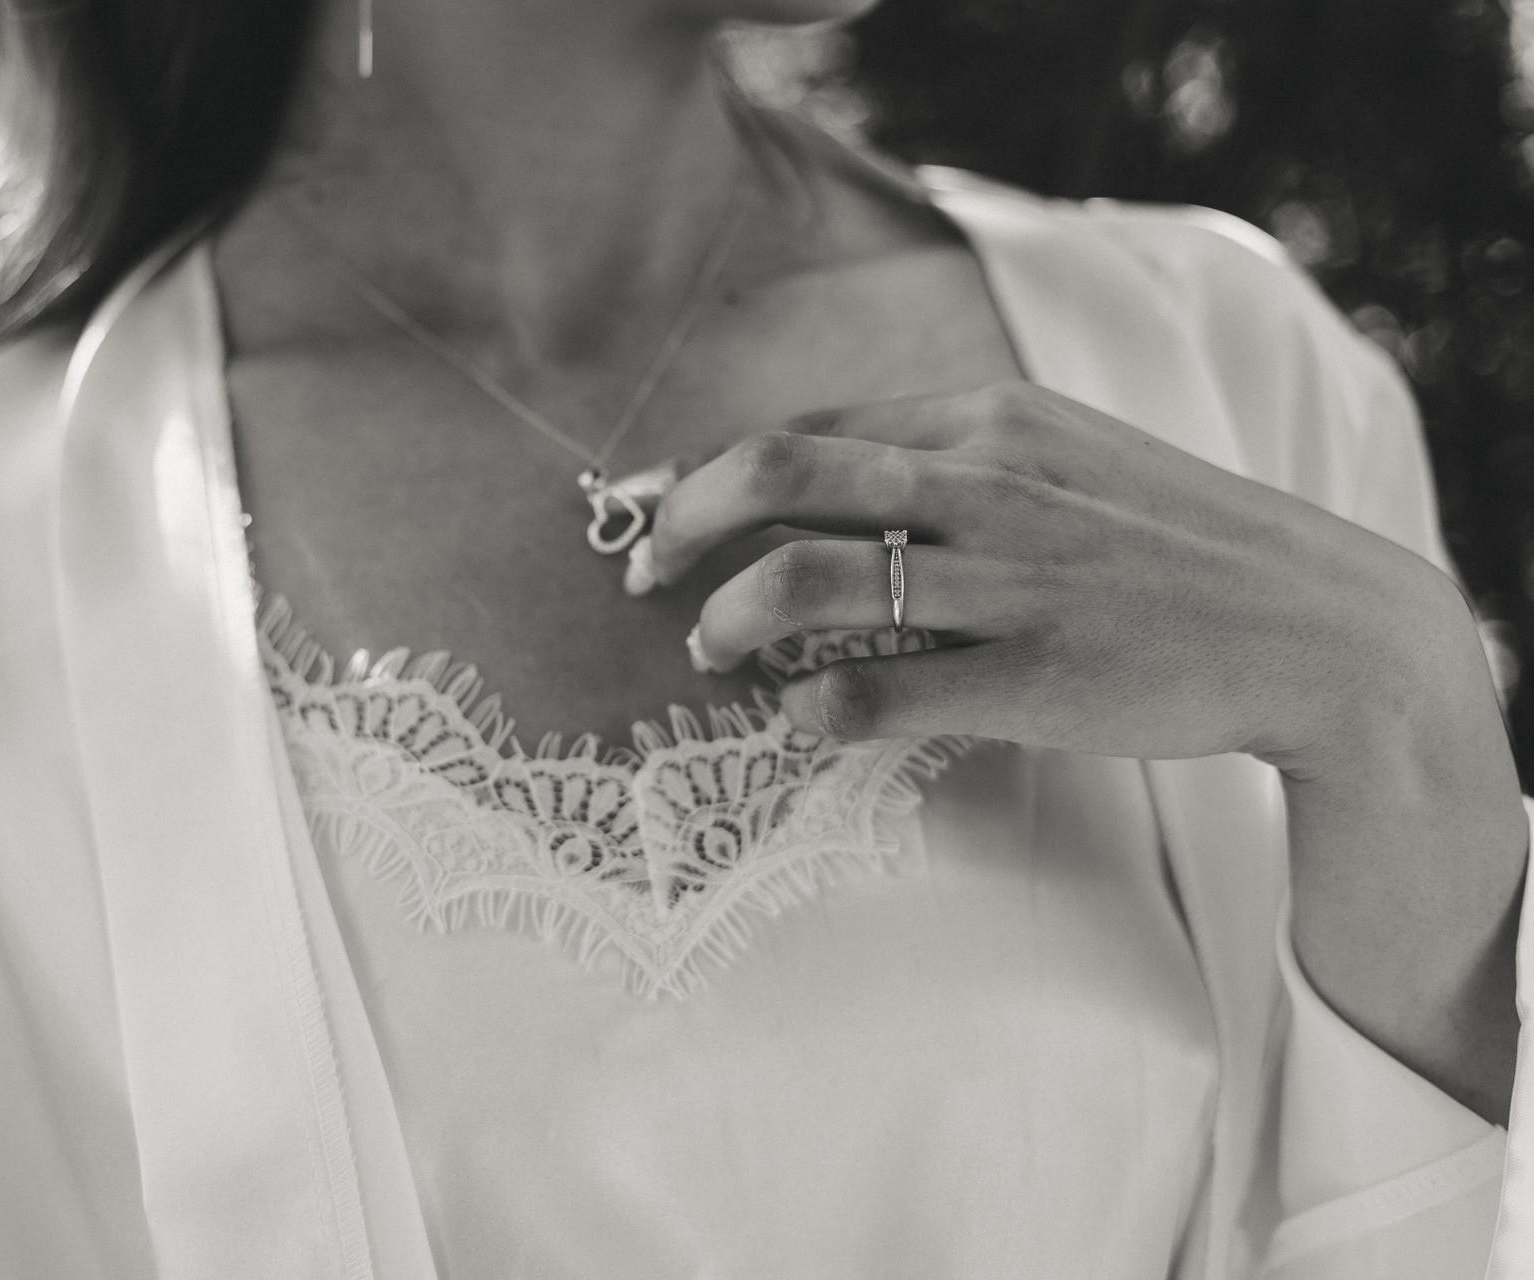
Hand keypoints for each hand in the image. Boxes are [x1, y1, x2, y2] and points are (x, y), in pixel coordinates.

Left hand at [644, 381, 1469, 776]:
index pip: (804, 430)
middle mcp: (987, 482)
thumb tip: (824, 490)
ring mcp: (1008, 579)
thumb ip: (951, 463)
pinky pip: (877, 693)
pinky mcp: (1032, 677)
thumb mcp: (1063, 461)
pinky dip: (812, 704)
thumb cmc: (1167, 548)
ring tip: (708, 650)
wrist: (1310, 625)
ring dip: (728, 618)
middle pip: (777, 476)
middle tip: (641, 579)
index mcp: (989, 420)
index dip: (704, 474)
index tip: (652, 513)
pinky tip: (797, 713)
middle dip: (680, 527)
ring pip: (809, 582)